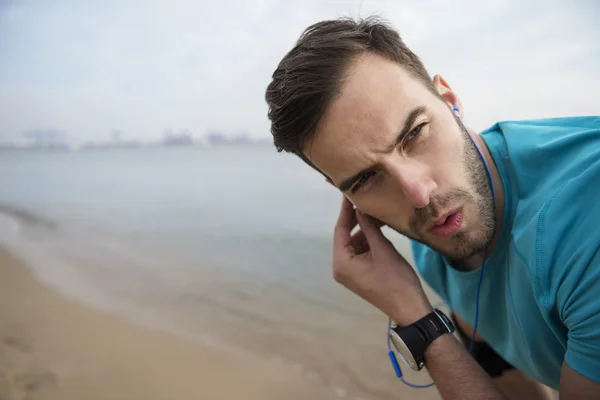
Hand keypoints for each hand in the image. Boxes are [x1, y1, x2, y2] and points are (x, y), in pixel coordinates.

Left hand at [332, 197, 432, 324]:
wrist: (410, 309)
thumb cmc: (396, 280)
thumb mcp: (383, 249)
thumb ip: (369, 227)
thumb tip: (360, 206)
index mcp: (341, 263)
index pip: (340, 229)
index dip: (346, 210)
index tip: (349, 193)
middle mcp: (340, 267)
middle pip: (345, 236)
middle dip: (356, 220)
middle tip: (365, 200)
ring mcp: (349, 272)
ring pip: (354, 243)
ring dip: (365, 230)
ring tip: (377, 213)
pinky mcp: (359, 274)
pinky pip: (360, 252)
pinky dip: (369, 241)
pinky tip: (379, 229)